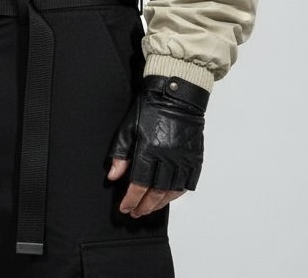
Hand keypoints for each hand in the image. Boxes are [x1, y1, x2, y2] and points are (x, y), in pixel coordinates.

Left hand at [107, 74, 208, 217]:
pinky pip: (188, 183)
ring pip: (171, 192)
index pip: (138, 185)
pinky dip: (177, 194)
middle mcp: (168, 158)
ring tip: (149, 208)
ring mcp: (183, 159)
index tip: (125, 208)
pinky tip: (168, 196)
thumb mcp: (129, 127)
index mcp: (149, 150)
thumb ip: (120, 153)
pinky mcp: (195, 158)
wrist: (177, 94)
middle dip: (143, 206)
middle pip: (155, 193)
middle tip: (136, 213)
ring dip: (159, 204)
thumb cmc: (150, 107)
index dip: (131, 200)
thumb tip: (113, 176)